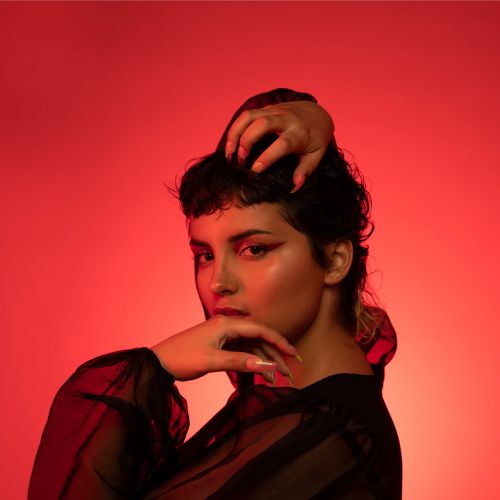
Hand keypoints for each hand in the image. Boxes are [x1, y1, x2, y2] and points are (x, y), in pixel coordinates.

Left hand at [151, 315, 296, 381]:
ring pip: (251, 346)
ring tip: (273, 379)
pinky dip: (251, 361)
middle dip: (273, 354)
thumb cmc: (182, 358)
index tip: (292, 354)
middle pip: (258, 337)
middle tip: (286, 372)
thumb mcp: (212, 361)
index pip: (260, 329)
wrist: (159, 362)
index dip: (278, 341)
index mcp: (226, 324)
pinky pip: (241, 351)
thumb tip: (265, 365)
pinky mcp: (219, 345)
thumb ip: (240, 362)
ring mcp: (223, 335)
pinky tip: (258, 374)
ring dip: (263, 360)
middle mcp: (227, 326)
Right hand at [224, 101, 333, 191]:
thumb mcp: (316, 155)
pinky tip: (232, 143)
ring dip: (236, 133)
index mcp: (300, 133)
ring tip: (229, 152)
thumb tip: (294, 187)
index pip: (282, 143)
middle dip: (247, 141)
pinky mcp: (266, 108)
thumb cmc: (315, 139)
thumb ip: (305, 171)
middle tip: (240, 160)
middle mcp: (286, 119)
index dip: (267, 157)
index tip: (255, 170)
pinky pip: (247, 115)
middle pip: (262, 124)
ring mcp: (275, 110)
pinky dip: (236, 128)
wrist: (317, 114)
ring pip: (250, 116)